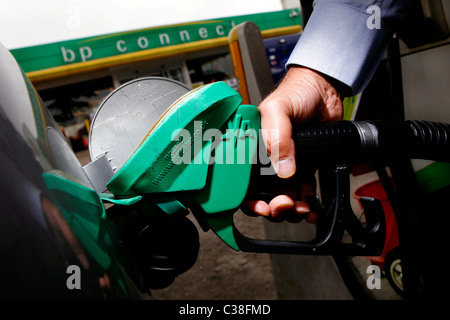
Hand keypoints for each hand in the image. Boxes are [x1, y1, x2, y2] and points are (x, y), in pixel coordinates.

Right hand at [248, 66, 343, 221]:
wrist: (325, 89)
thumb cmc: (296, 92)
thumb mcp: (277, 110)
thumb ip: (276, 137)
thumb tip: (282, 169)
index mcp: (251, 147)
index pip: (243, 181)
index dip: (249, 199)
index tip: (261, 207)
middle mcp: (266, 159)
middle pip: (263, 194)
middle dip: (273, 207)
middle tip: (283, 205)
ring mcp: (286, 164)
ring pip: (283, 197)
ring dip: (291, 209)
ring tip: (301, 207)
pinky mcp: (304, 167)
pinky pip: (303, 191)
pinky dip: (308, 204)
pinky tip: (312, 208)